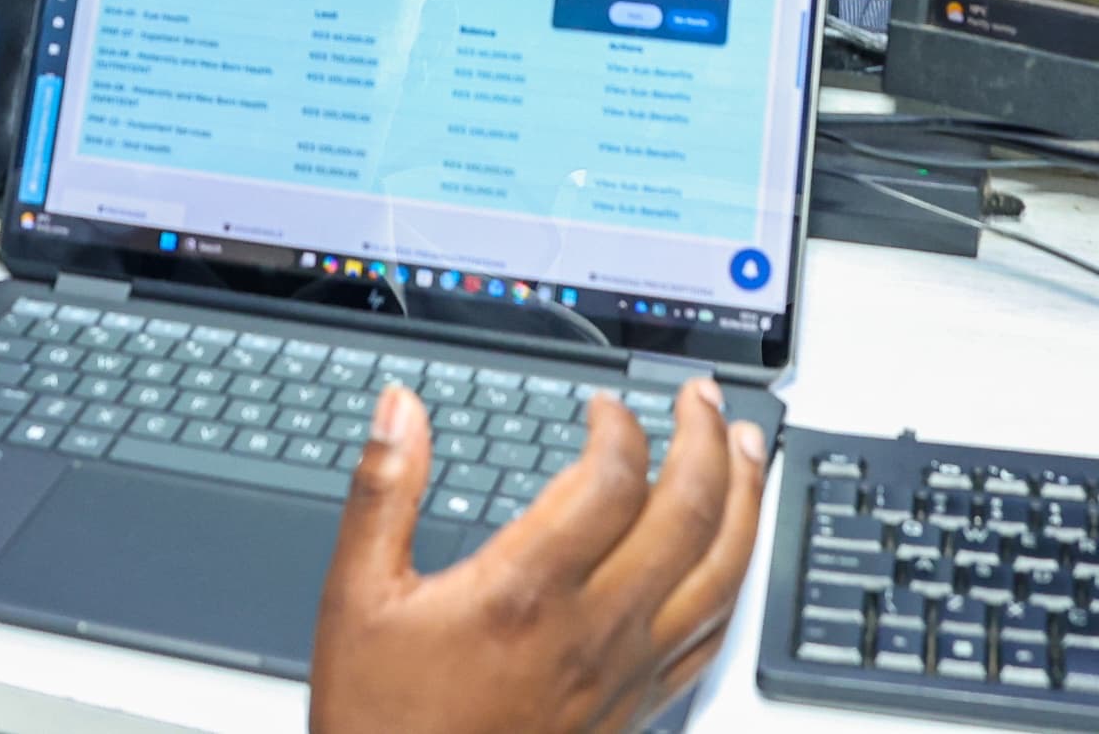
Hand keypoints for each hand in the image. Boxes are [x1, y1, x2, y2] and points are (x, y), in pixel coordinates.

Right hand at [309, 378, 766, 733]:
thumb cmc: (383, 718)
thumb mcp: (357, 598)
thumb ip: (383, 494)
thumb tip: (402, 410)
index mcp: (525, 593)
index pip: (610, 482)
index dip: (620, 425)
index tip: (604, 406)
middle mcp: (590, 631)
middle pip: (686, 516)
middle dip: (702, 439)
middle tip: (699, 395)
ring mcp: (624, 673)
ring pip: (719, 575)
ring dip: (741, 500)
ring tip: (742, 448)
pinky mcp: (635, 706)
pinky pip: (712, 637)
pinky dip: (735, 578)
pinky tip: (732, 552)